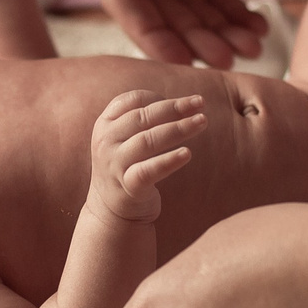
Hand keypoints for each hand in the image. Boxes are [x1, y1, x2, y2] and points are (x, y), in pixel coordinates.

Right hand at [89, 91, 206, 222]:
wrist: (110, 210)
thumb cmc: (126, 167)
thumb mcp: (124, 139)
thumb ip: (142, 119)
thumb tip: (182, 103)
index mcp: (105, 125)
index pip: (132, 100)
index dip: (159, 97)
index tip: (185, 102)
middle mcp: (106, 142)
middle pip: (143, 117)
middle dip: (174, 108)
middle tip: (200, 103)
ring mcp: (115, 165)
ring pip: (147, 141)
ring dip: (178, 128)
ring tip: (202, 121)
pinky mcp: (127, 187)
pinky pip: (148, 171)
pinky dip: (168, 161)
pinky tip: (187, 153)